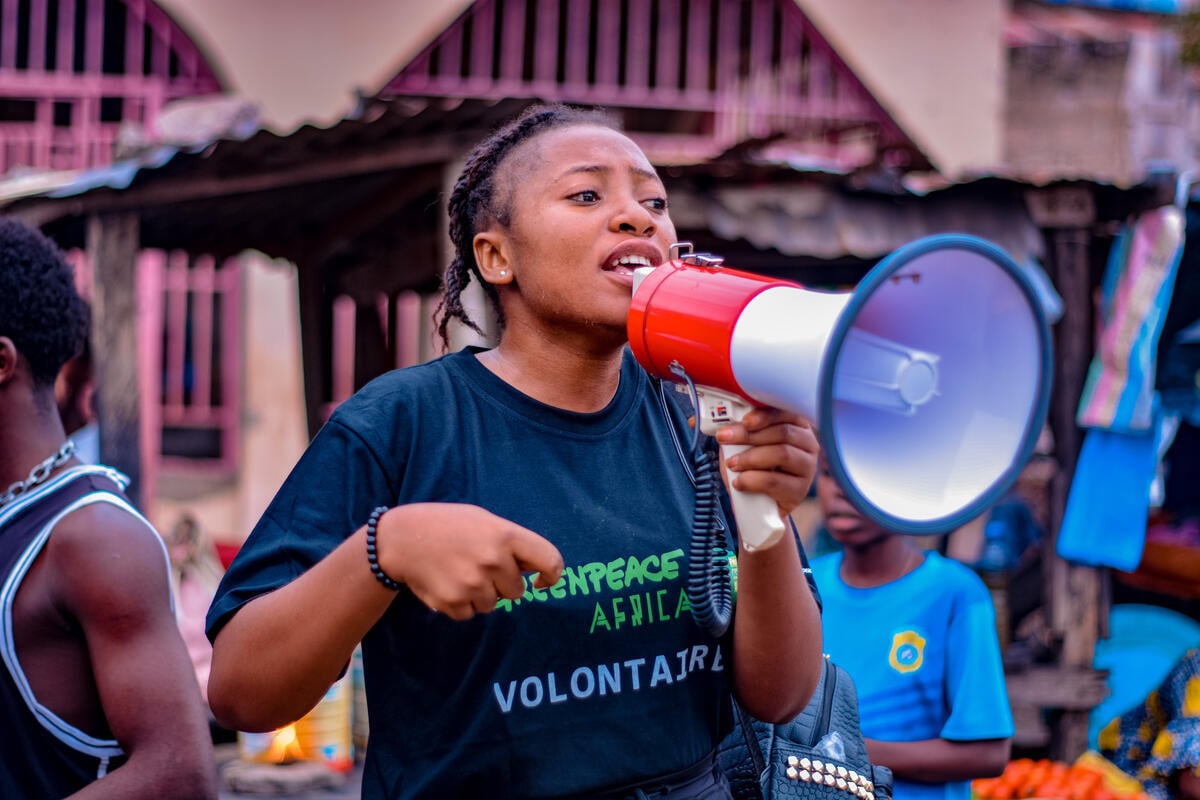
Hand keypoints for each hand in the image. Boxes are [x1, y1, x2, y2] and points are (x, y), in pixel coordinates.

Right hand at [375, 503, 563, 619]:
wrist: (401, 539)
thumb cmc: (447, 525)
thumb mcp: (484, 520)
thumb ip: (512, 542)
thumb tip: (537, 569)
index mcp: (506, 535)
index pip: (550, 560)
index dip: (552, 575)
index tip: (543, 581)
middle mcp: (493, 561)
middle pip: (517, 591)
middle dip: (503, 584)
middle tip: (479, 566)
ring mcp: (474, 584)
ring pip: (493, 604)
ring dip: (480, 594)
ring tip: (458, 572)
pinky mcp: (454, 603)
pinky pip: (470, 613)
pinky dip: (461, 603)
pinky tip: (447, 582)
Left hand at [715, 408, 818, 518]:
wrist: (758, 506)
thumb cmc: (752, 468)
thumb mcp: (739, 445)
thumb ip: (728, 429)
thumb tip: (696, 420)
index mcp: (795, 425)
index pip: (784, 412)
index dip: (763, 415)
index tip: (743, 420)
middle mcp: (807, 443)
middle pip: (782, 432)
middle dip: (749, 435)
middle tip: (725, 438)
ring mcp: (807, 467)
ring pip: (782, 454)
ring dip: (750, 457)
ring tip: (731, 464)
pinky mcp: (800, 490)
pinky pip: (777, 481)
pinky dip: (753, 480)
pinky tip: (740, 482)